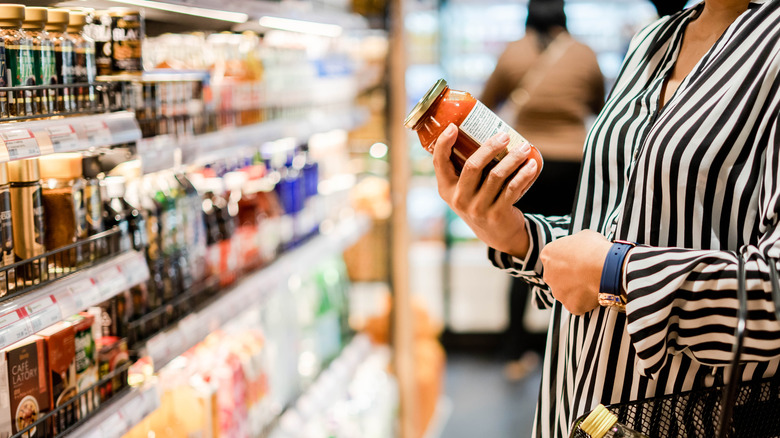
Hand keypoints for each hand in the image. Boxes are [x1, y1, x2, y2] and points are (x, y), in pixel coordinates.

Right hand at [432, 123, 538, 257]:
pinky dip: (524, 174)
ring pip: (496, 176)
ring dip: (513, 158)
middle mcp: (459, 199)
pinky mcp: (497, 214)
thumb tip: (484, 131)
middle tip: (504, 135)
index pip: (439, 163)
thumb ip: (467, 168)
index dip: (443, 144)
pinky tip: (532, 165)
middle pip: (472, 166)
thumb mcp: (466, 189)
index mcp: (446, 189)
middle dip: (490, 147)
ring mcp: (477, 208)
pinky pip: (512, 189)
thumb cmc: (481, 201)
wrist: (497, 234)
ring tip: (524, 147)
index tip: (453, 127)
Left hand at [540, 230, 611, 314]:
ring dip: (576, 289)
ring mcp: (558, 292)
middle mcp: (548, 275)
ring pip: (566, 292)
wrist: (606, 267)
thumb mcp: (584, 236)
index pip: (554, 258)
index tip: (579, 259)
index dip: (568, 259)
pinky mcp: (570, 305)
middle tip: (586, 272)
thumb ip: (576, 243)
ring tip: (592, 283)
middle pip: (558, 276)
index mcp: (548, 255)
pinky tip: (595, 293)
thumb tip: (580, 246)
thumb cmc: (595, 248)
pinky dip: (585, 300)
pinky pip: (577, 304)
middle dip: (570, 275)